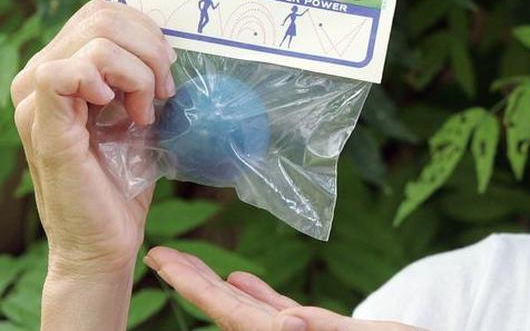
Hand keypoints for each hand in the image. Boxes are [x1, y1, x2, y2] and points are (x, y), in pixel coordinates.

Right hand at [10, 0, 176, 277]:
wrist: (106, 238)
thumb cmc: (123, 179)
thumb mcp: (140, 112)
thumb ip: (143, 74)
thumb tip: (175, 41)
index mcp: (61, 68)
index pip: (102, 11)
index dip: (146, 30)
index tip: (168, 70)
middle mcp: (38, 76)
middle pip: (101, 16)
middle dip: (151, 49)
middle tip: (165, 91)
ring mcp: (35, 100)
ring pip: (96, 39)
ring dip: (140, 72)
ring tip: (146, 111)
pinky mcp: (43, 125)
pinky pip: (69, 71)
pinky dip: (111, 82)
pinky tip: (124, 115)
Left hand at [145, 247, 424, 330]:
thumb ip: (323, 330)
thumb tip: (285, 321)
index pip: (230, 313)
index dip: (194, 286)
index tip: (161, 261)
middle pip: (228, 309)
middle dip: (193, 280)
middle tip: (159, 253)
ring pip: (246, 309)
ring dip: (217, 284)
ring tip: (188, 260)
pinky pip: (275, 313)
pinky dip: (256, 294)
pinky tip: (240, 277)